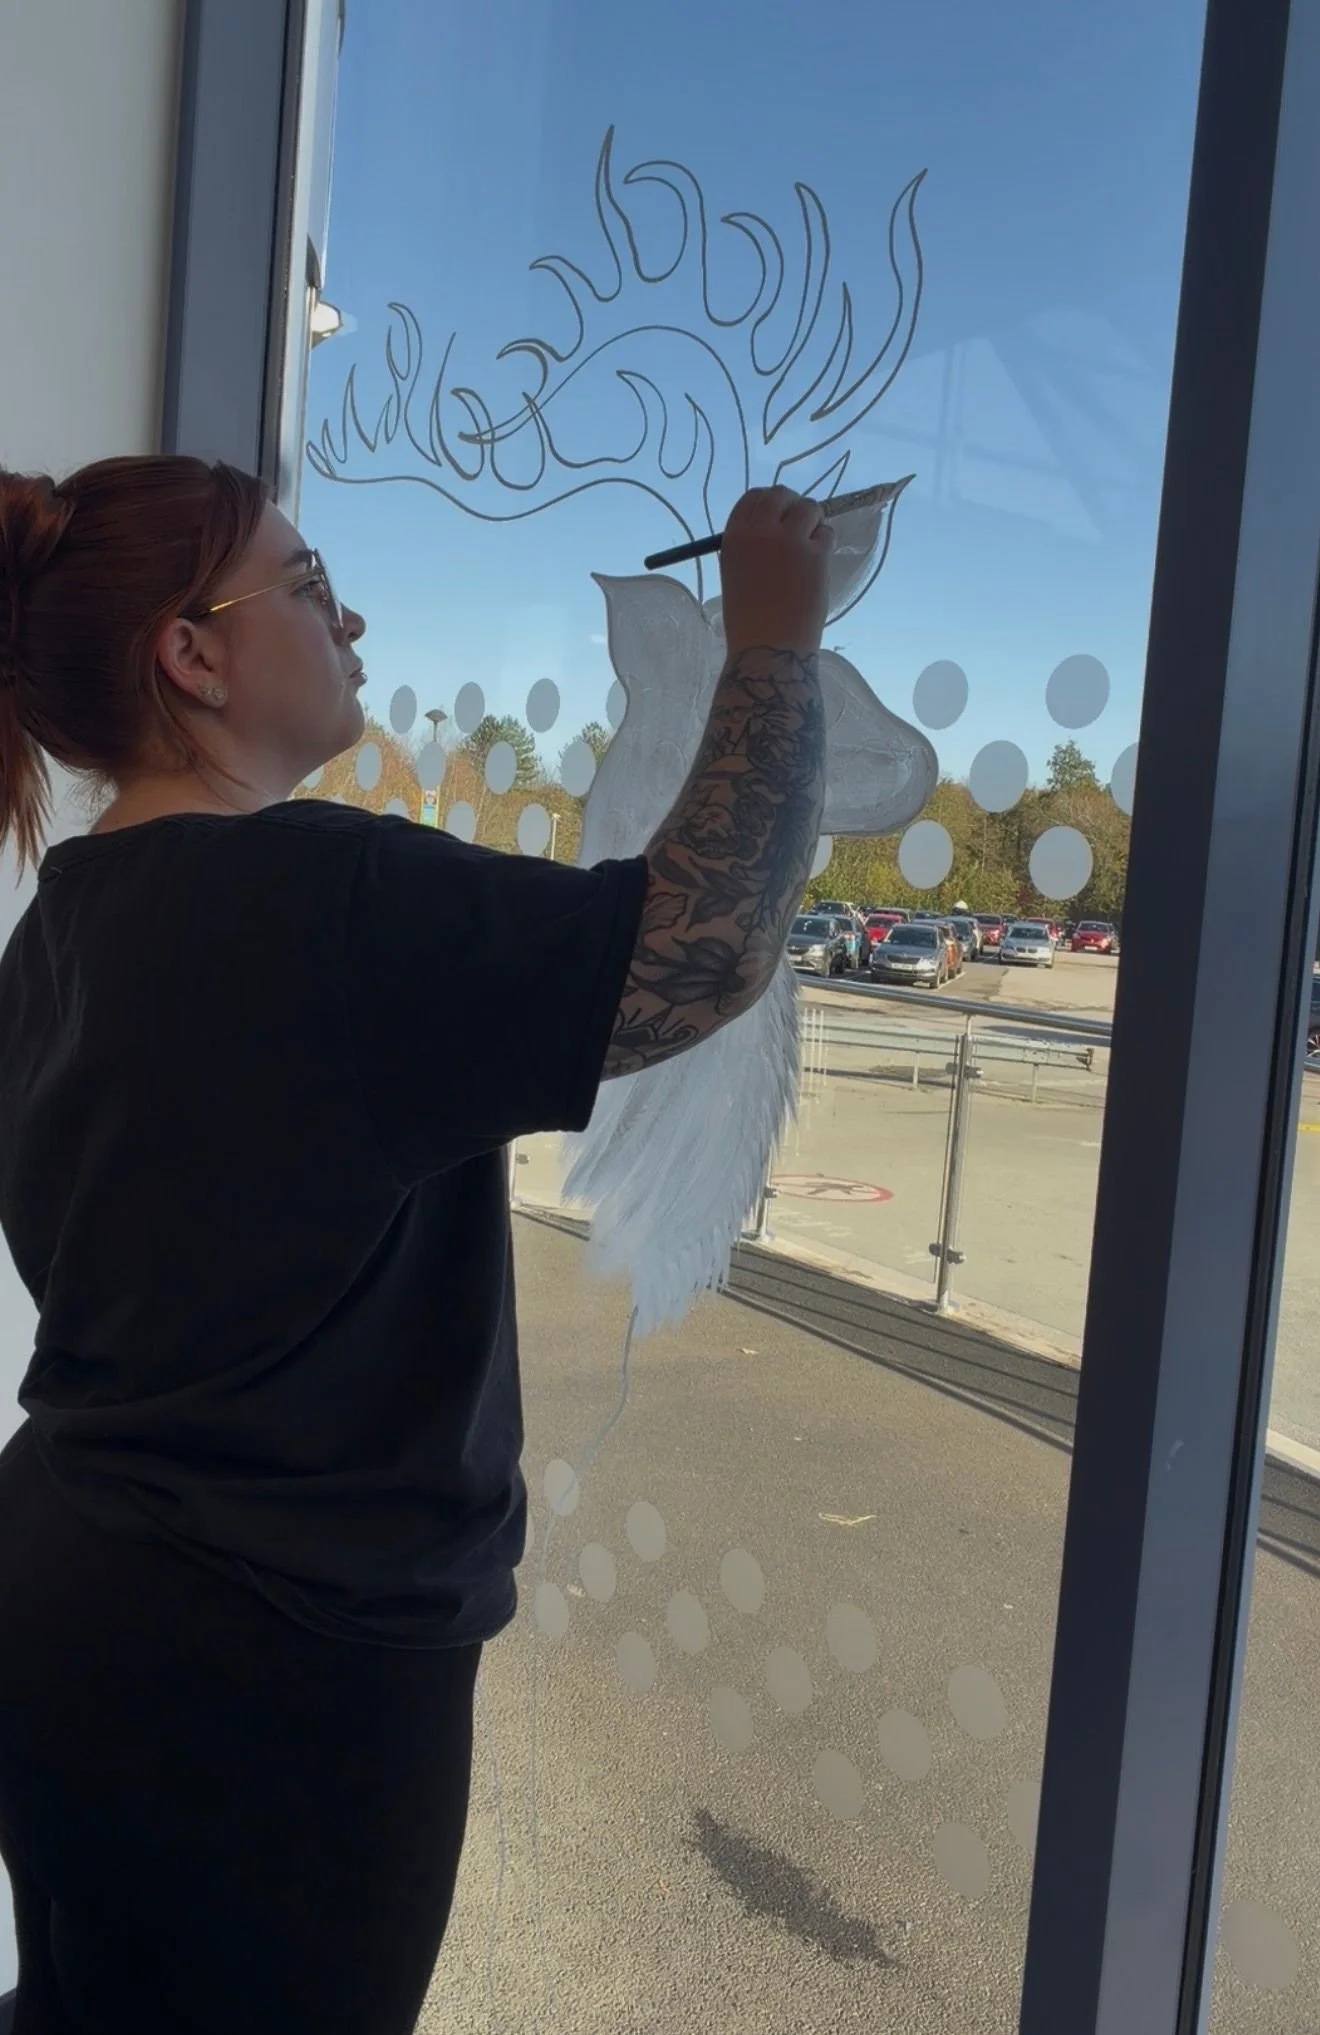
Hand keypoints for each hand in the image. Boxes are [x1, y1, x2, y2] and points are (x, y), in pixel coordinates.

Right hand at [718, 486, 833, 659]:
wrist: (769, 647)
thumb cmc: (749, 618)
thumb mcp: (736, 572)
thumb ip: (752, 544)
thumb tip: (777, 524)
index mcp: (735, 537)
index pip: (754, 497)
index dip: (770, 502)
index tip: (779, 515)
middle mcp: (761, 531)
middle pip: (781, 494)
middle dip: (793, 505)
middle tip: (800, 526)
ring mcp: (790, 541)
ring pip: (809, 507)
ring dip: (813, 521)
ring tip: (809, 546)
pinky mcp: (815, 555)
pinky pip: (827, 532)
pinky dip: (825, 542)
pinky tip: (817, 563)